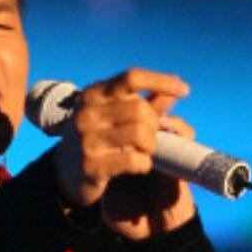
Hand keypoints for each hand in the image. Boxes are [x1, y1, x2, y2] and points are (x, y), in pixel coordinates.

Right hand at [51, 68, 197, 239]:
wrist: (65, 173)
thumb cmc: (98, 138)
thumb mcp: (115, 114)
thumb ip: (146, 102)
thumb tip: (178, 85)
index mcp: (94, 94)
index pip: (131, 78)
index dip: (161, 81)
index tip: (185, 90)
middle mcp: (87, 113)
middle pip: (141, 109)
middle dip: (155, 124)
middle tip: (152, 136)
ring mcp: (86, 139)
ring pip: (140, 134)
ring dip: (151, 145)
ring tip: (146, 151)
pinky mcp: (91, 165)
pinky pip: (134, 160)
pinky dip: (145, 164)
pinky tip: (140, 165)